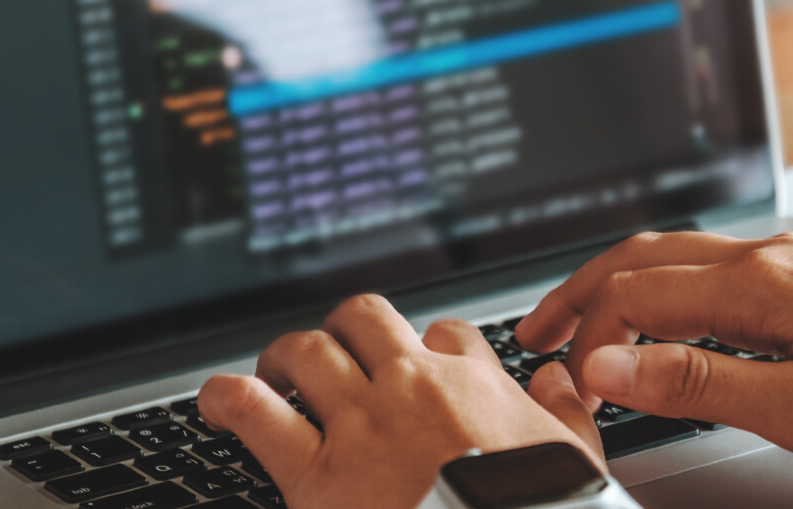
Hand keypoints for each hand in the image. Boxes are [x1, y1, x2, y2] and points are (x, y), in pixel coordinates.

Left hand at [199, 295, 602, 508]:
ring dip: (285, 357)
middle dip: (345, 330)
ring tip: (276, 375)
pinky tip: (216, 404)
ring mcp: (362, 428)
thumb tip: (557, 382)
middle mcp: (414, 392)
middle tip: (335, 357)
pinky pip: (253, 412)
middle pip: (366, 318)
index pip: (445, 333)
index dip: (426, 345)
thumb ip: (566, 415)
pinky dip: (225, 397)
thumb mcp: (576, 463)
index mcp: (477, 388)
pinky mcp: (316, 474)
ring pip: (307, 350)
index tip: (418, 366)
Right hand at [512, 232, 792, 461]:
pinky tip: (662, 317)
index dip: (588, 341)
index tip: (574, 389)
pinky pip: (708, 267)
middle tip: (532, 335)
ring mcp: (787, 261)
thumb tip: (613, 363)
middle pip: (639, 258)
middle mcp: (765, 259)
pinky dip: (659, 288)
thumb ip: (700, 382)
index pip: (633, 297)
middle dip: (576, 295)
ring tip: (580, 323)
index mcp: (756, 286)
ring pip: (672, 256)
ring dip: (614, 287)